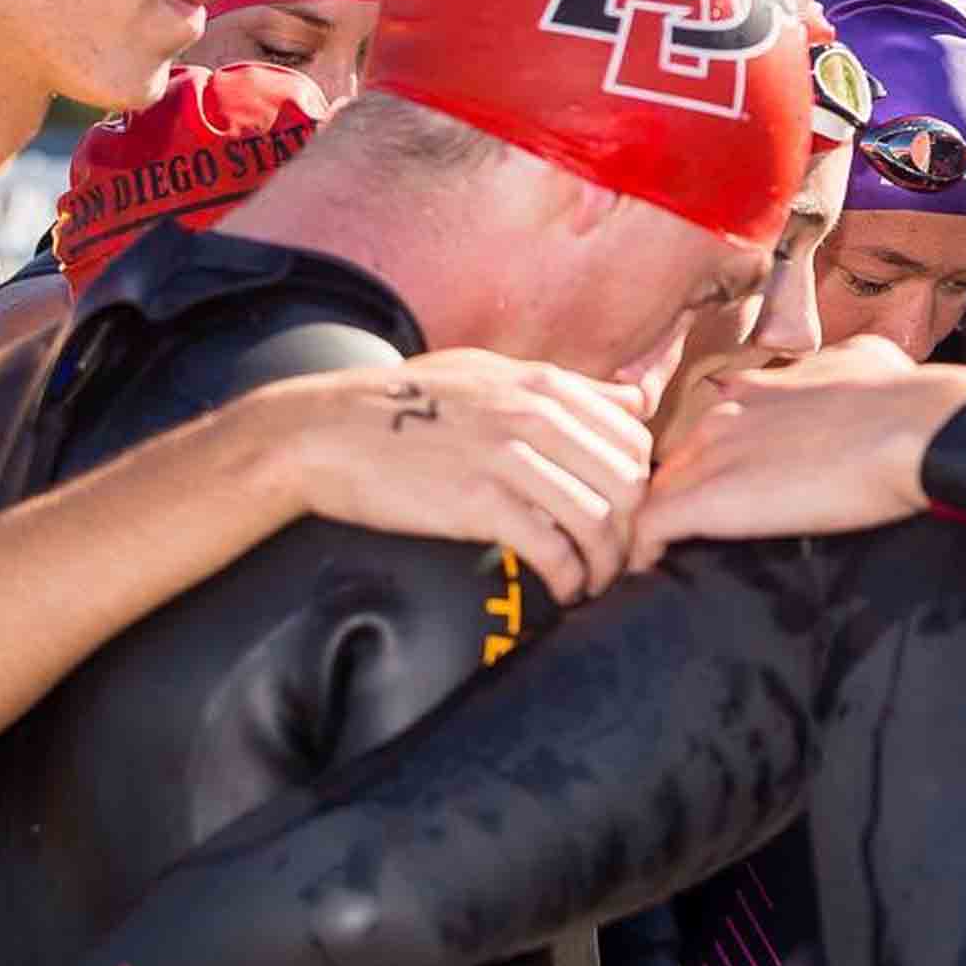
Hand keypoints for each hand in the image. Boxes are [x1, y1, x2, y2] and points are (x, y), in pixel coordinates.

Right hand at [269, 351, 654, 605]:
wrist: (322, 433)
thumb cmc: (406, 404)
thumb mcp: (490, 373)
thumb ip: (568, 387)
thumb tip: (637, 400)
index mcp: (543, 385)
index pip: (634, 439)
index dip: (642, 489)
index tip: (627, 521)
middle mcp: (535, 416)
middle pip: (628, 483)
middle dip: (634, 532)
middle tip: (622, 562)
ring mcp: (508, 458)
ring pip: (599, 520)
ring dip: (607, 564)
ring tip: (594, 584)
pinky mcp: (478, 503)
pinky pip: (553, 549)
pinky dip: (569, 579)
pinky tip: (563, 592)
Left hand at [635, 343, 965, 567]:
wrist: (916, 427)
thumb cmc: (906, 398)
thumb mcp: (867, 361)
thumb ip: (843, 366)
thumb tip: (860, 361)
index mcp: (756, 387)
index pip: (705, 430)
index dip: (703, 467)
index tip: (710, 498)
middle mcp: (723, 413)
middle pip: (669, 463)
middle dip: (666, 500)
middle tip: (668, 542)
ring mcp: (712, 453)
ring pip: (648, 493)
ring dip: (647, 529)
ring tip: (651, 565)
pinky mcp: (709, 498)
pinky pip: (649, 529)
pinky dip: (642, 554)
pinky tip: (649, 576)